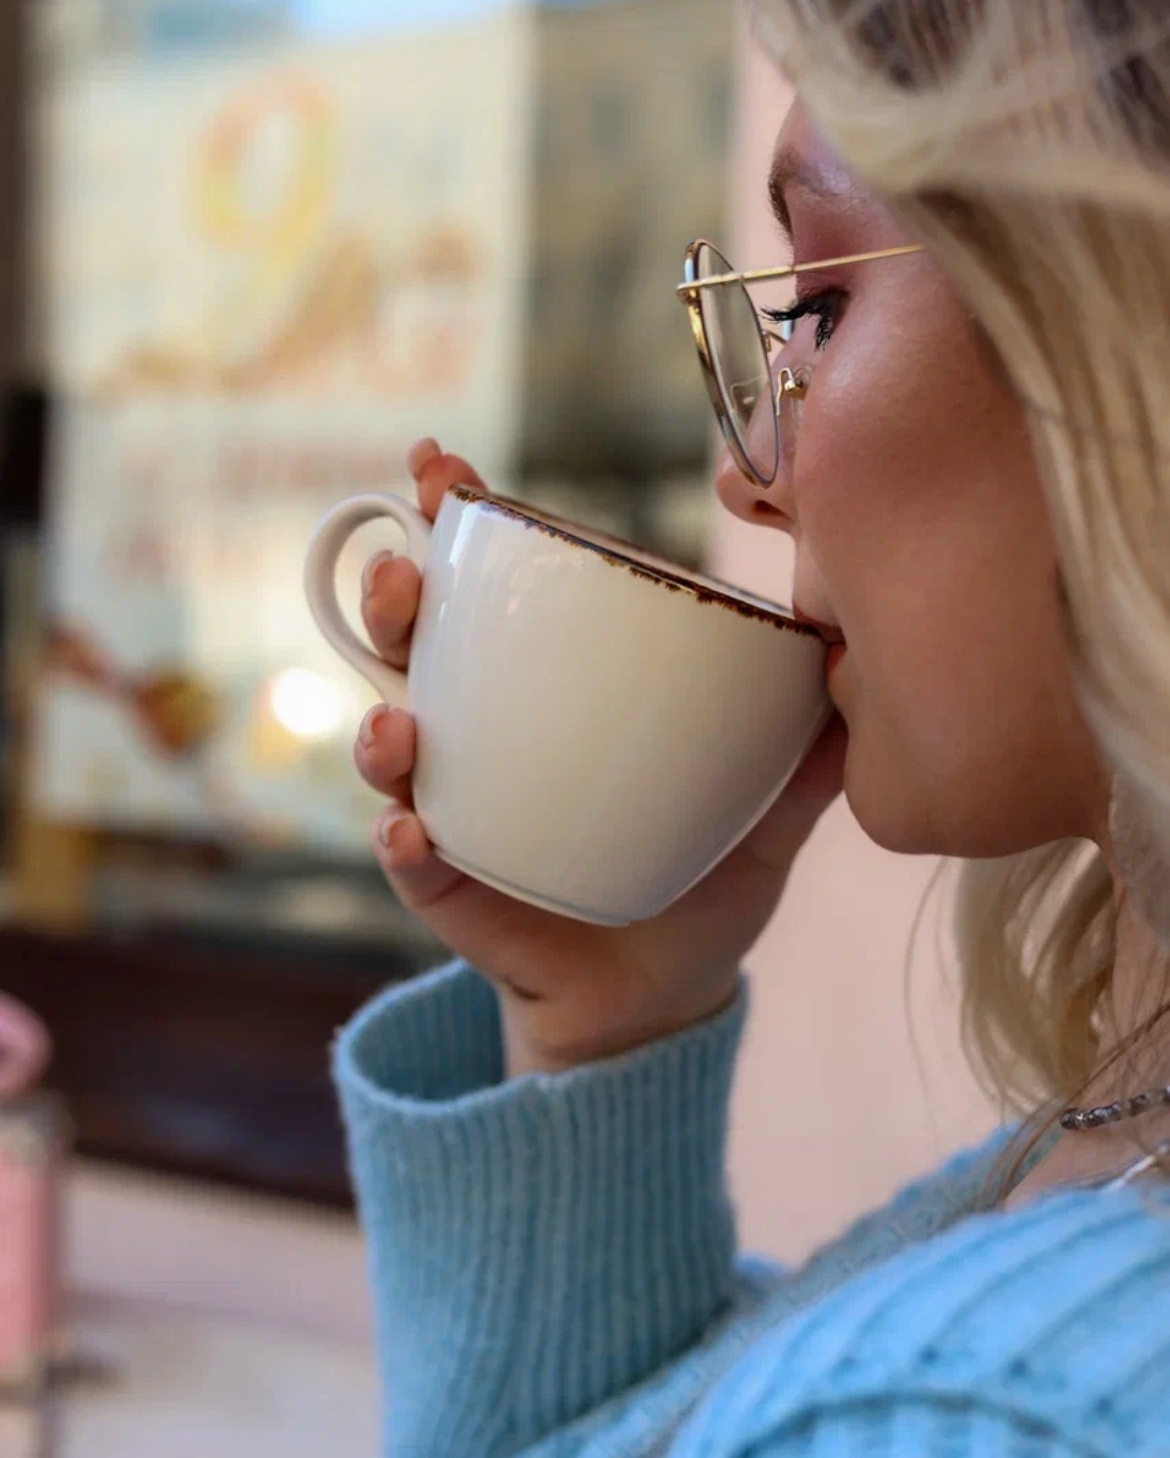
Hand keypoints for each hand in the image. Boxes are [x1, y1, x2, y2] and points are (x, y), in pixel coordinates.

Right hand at [356, 438, 847, 1074]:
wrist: (667, 989)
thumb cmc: (702, 870)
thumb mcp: (766, 801)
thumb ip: (809, 741)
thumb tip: (863, 658)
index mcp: (541, 687)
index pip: (485, 590)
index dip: (450, 521)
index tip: (438, 467)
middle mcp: (481, 736)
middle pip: (413, 651)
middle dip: (392, 603)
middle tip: (402, 574)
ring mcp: (460, 812)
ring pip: (393, 751)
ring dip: (383, 727)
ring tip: (399, 722)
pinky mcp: (457, 895)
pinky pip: (416, 866)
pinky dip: (405, 847)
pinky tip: (412, 831)